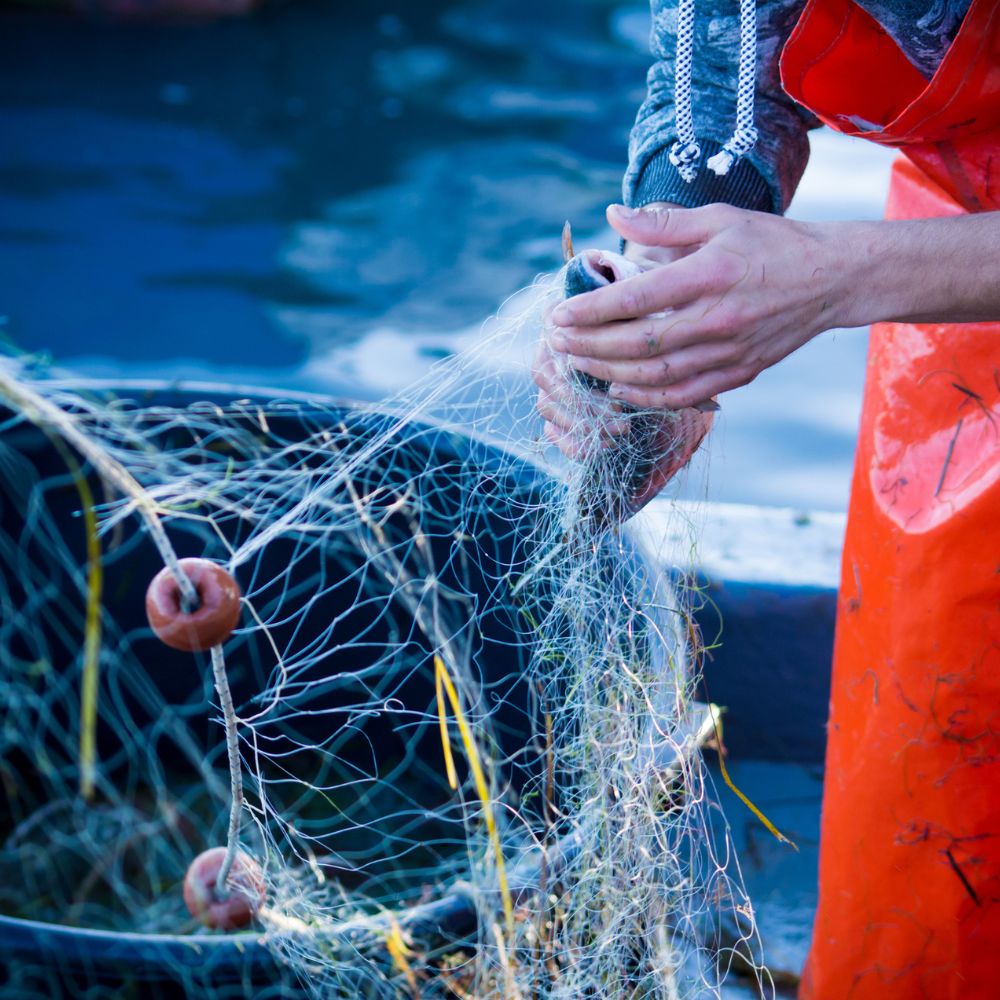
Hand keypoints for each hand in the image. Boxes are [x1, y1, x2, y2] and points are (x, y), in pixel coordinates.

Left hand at [548, 202, 848, 408]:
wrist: (833, 279)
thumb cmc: (773, 243)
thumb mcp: (720, 219)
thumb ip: (662, 223)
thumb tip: (612, 215)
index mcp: (709, 273)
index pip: (636, 299)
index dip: (590, 311)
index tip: (558, 314)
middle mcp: (718, 318)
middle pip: (638, 343)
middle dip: (589, 346)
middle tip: (557, 343)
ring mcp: (729, 351)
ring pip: (657, 374)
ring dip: (610, 374)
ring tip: (579, 365)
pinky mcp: (740, 372)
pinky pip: (684, 394)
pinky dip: (647, 396)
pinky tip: (620, 389)